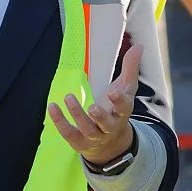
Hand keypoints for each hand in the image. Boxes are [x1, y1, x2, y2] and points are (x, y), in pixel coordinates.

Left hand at [49, 44, 142, 166]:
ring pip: (87, 129)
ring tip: (68, 97)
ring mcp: (94, 137)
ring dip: (77, 114)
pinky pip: (68, 133)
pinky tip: (52, 107)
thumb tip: (139, 46)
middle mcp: (109, 128)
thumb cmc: (117, 110)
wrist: (111, 145)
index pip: (124, 109)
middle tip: (92, 107)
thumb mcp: (126, 89)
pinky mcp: (79, 142)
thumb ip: (130, 68)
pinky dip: (59, 121)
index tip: (114, 92)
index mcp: (122, 113)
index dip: (119, 102)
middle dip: (100, 116)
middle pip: (106, 124)